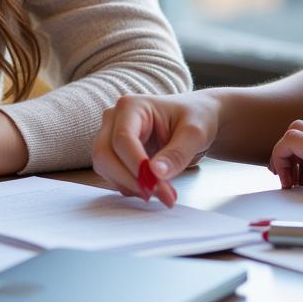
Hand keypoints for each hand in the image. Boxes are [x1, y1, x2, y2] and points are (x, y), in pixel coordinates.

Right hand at [92, 92, 221, 207]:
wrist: (197, 119)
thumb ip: (177, 153)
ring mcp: (111, 134)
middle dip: (131, 179)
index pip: (122, 139)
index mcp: (131, 105)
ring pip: (105, 167)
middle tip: (163, 196)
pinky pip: (111, 174)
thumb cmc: (196, 117)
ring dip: (131, 186)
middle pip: (105, 154)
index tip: (159, 187)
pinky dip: (130, 186)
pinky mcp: (114, 152)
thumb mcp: (194, 133)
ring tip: (164, 192)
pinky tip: (152, 186)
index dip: (137, 166)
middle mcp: (114, 118)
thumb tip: (156, 173)